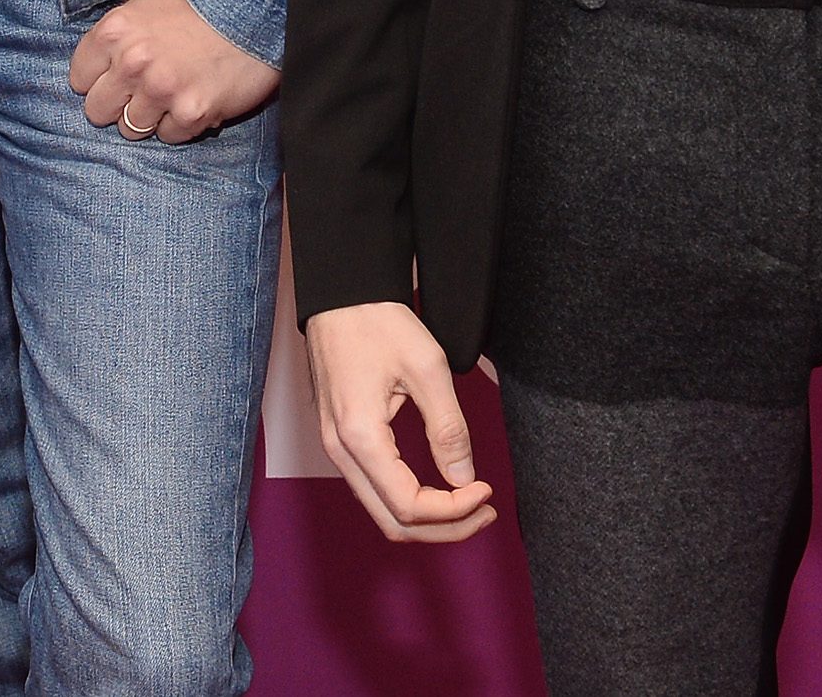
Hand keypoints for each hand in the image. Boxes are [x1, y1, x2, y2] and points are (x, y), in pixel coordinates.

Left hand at [68, 0, 281, 143]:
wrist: (253, 12)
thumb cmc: (199, 5)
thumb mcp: (148, 4)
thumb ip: (121, 34)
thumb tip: (100, 62)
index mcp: (114, 31)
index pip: (79, 77)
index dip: (97, 81)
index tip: (113, 79)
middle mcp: (131, 62)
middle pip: (97, 110)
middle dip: (117, 105)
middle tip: (140, 94)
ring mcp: (160, 90)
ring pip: (130, 129)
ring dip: (149, 117)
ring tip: (170, 96)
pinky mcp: (190, 113)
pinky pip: (169, 136)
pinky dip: (180, 124)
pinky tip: (193, 100)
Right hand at [303, 301, 496, 543]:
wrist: (340, 294)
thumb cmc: (378, 322)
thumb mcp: (427, 369)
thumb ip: (448, 429)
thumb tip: (463, 479)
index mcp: (360, 436)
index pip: (409, 505)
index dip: (454, 510)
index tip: (486, 489)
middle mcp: (340, 450)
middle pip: (392, 522)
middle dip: (445, 528)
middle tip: (485, 511)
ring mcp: (335, 446)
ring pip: (381, 510)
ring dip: (427, 517)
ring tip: (469, 502)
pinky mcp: (339, 438)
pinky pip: (372, 488)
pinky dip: (407, 500)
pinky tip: (438, 486)